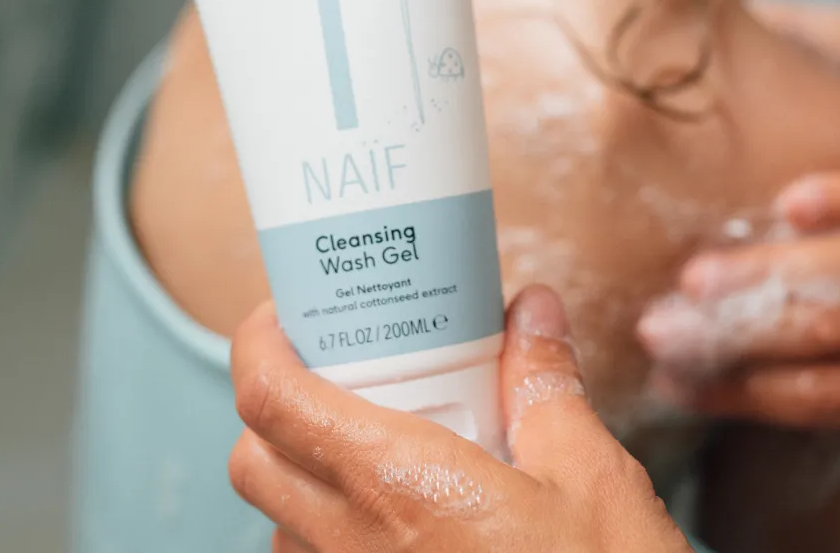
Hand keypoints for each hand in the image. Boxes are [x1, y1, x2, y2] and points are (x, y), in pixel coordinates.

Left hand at [230, 287, 689, 552]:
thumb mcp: (586, 474)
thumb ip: (544, 383)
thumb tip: (533, 311)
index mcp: (396, 484)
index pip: (272, 401)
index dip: (258, 344)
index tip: (284, 315)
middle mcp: (352, 546)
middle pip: (252, 461)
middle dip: (274, 404)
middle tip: (335, 371)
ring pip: (278, 522)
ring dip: (301, 472)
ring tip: (372, 440)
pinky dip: (329, 530)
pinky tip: (396, 516)